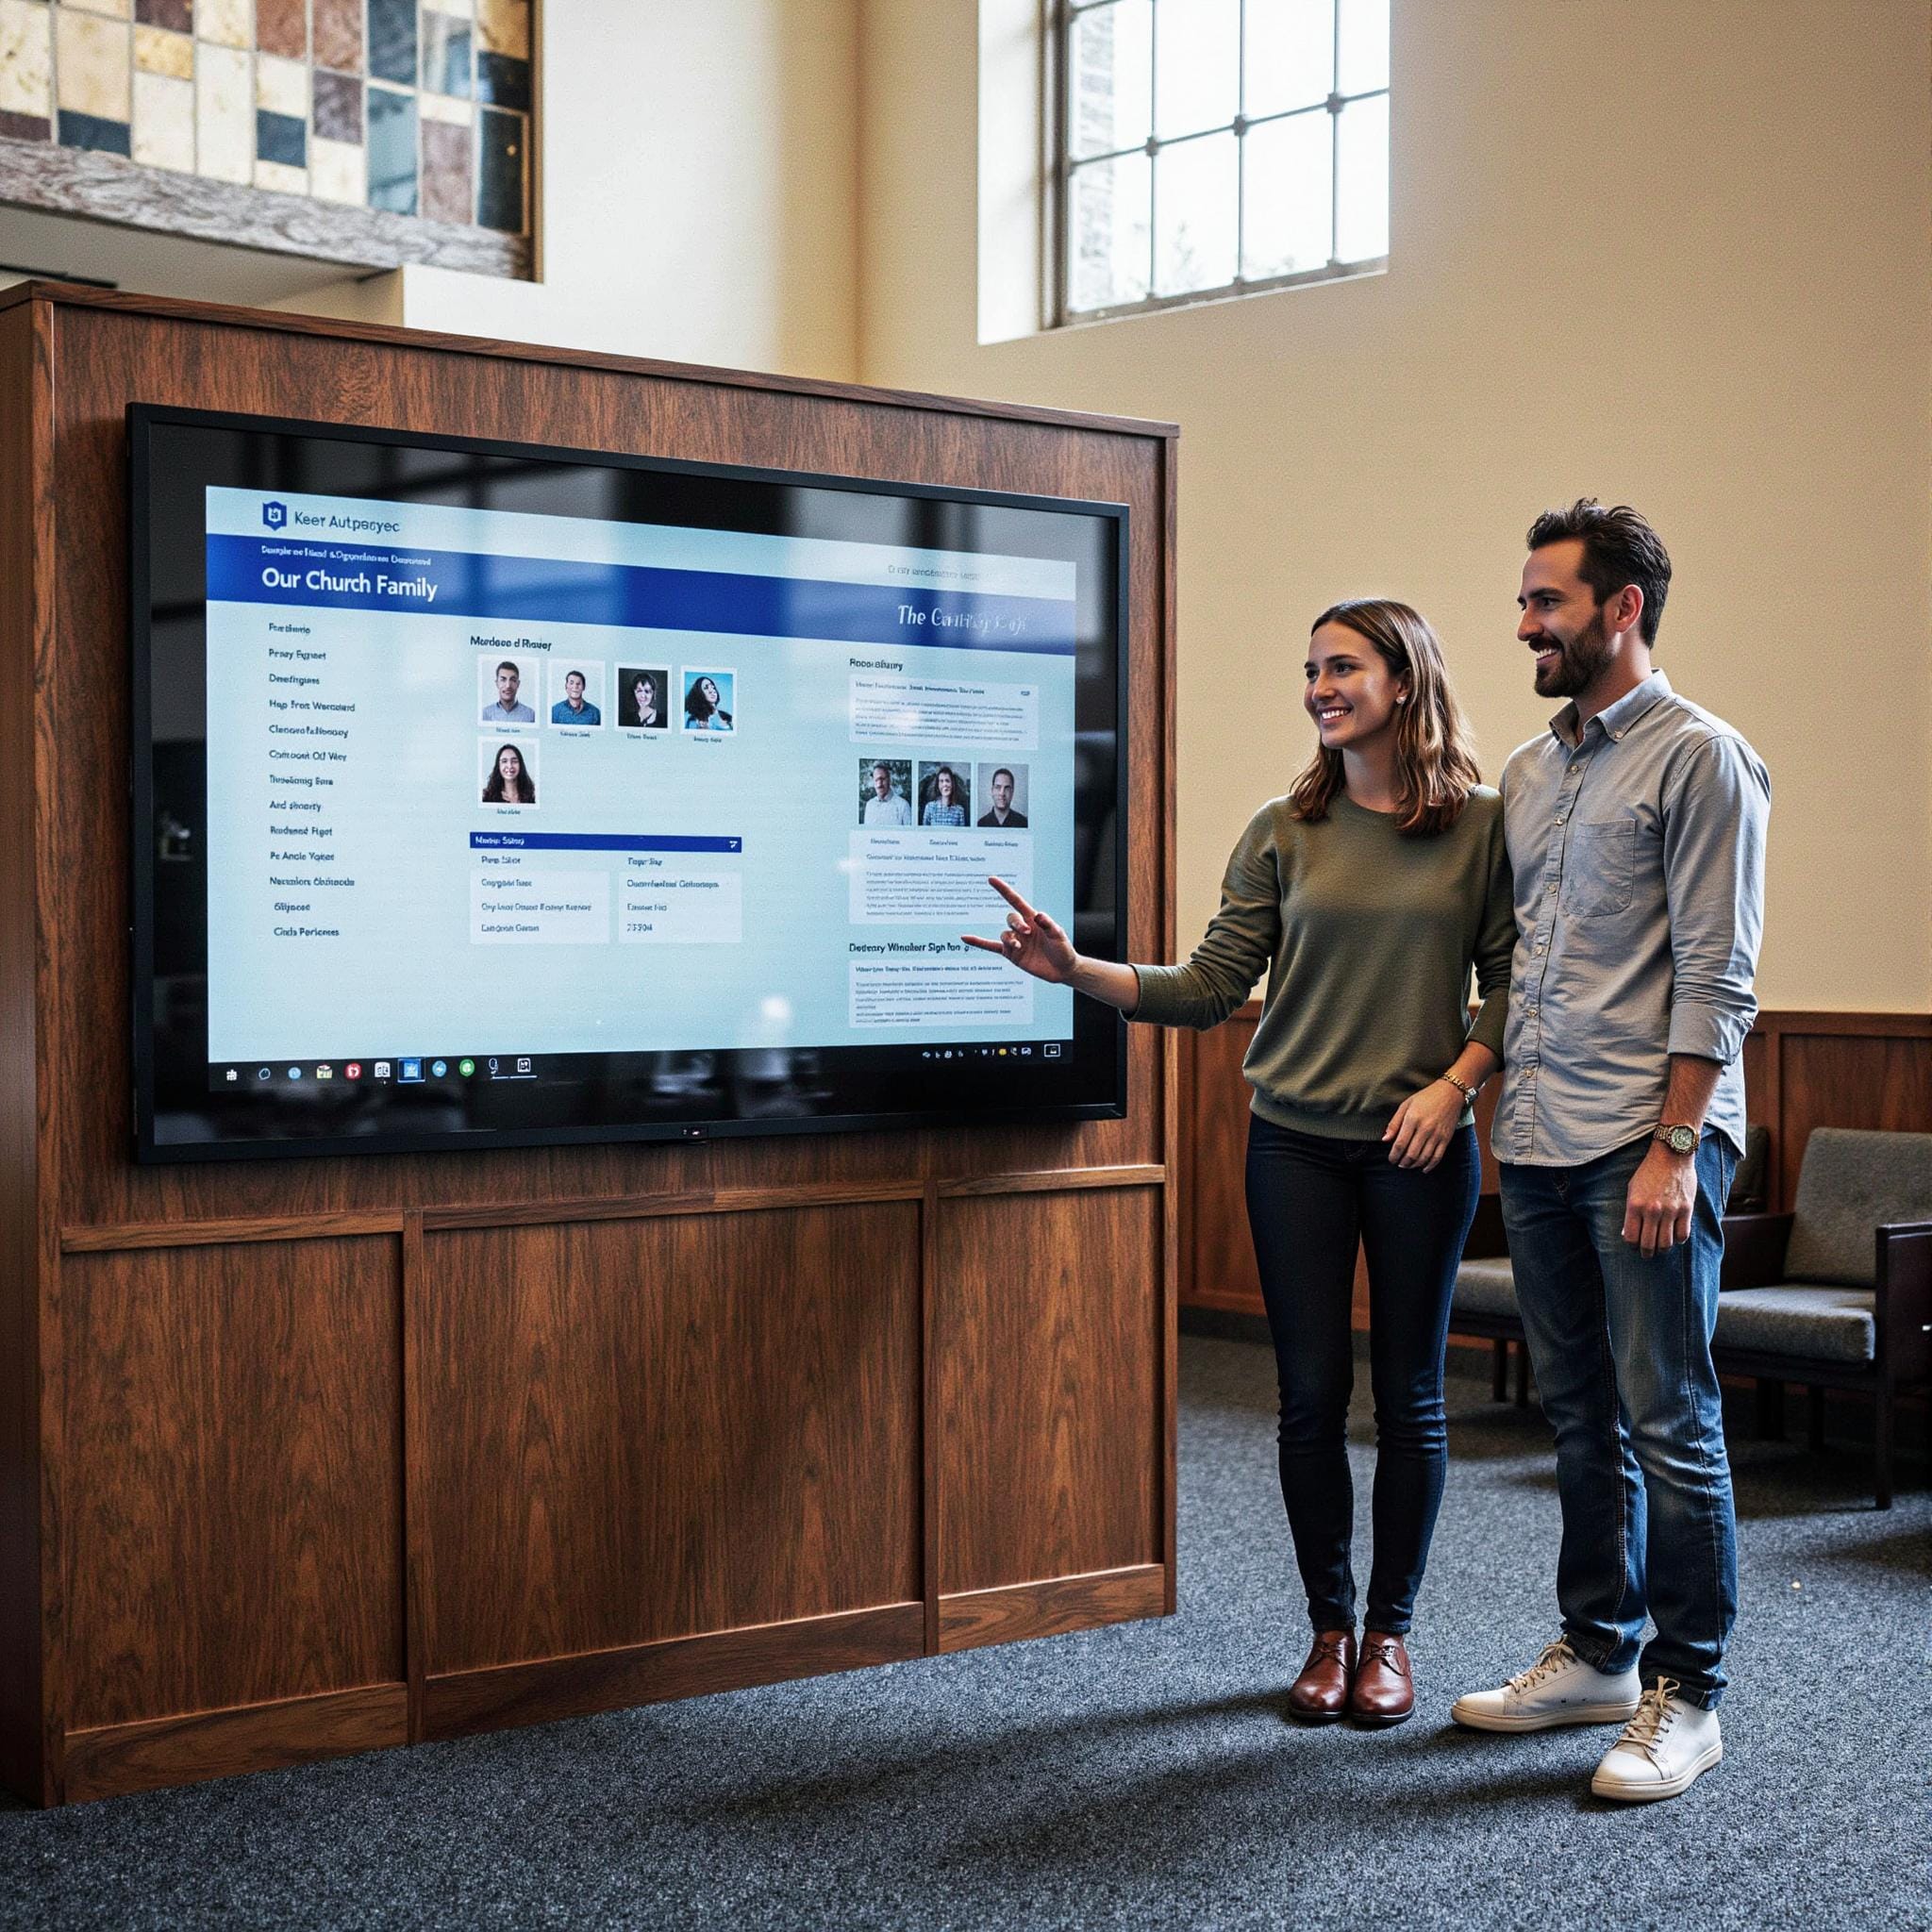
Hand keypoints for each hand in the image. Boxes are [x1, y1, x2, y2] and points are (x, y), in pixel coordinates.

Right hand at [961, 876, 1077, 983]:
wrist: (1062, 969)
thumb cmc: (1063, 949)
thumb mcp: (1059, 936)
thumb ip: (1049, 925)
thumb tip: (1038, 915)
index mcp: (1033, 919)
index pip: (1016, 901)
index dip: (1004, 890)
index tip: (991, 880)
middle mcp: (1023, 928)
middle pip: (1011, 918)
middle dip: (1016, 923)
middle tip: (1027, 932)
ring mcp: (1016, 941)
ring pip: (1004, 935)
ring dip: (1010, 939)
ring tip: (1019, 947)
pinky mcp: (1011, 954)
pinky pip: (991, 947)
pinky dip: (979, 942)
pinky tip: (965, 938)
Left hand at [1383, 1081, 1463, 1170]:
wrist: (1451, 1093)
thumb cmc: (1425, 1098)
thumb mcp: (1405, 1105)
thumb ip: (1394, 1123)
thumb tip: (1385, 1139)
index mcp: (1412, 1119)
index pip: (1400, 1144)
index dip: (1394, 1155)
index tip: (1391, 1159)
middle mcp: (1425, 1128)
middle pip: (1411, 1154)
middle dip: (1403, 1163)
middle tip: (1399, 1164)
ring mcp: (1437, 1135)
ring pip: (1424, 1158)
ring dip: (1414, 1165)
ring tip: (1408, 1165)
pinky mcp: (1447, 1138)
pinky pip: (1438, 1157)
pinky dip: (1430, 1165)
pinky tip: (1423, 1168)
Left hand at [1622, 1143, 1696, 1256]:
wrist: (1671, 1156)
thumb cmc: (1648, 1172)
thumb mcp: (1632, 1189)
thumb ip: (1631, 1212)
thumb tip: (1628, 1233)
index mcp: (1635, 1205)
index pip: (1631, 1237)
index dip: (1632, 1245)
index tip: (1634, 1246)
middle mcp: (1652, 1210)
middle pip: (1648, 1244)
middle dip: (1646, 1253)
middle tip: (1647, 1254)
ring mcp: (1671, 1211)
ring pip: (1667, 1243)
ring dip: (1663, 1249)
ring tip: (1661, 1248)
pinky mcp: (1686, 1209)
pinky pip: (1683, 1234)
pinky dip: (1679, 1240)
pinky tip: (1675, 1236)